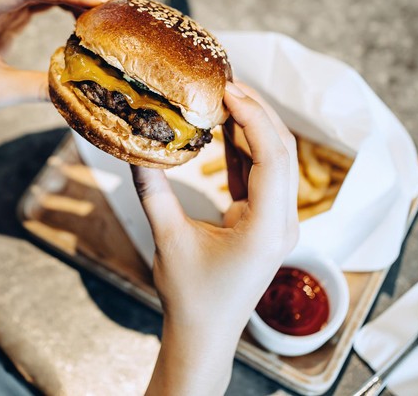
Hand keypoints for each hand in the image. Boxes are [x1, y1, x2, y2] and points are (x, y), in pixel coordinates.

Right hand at [135, 82, 298, 394]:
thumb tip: (134, 150)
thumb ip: (153, 193)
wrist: (205, 332)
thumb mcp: (168, 241)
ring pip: (276, 160)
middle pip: (282, 152)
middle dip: (258, 113)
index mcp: (267, 228)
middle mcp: (282, 222)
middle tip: (227, 83)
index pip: (272, 158)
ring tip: (227, 96)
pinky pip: (262, 175)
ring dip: (254, 126)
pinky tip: (227, 126)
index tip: (229, 90)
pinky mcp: (265, 222)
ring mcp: (278, 222)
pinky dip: (246, 148)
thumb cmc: (191, 295)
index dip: (254, 118)